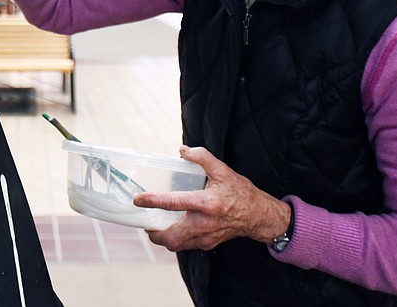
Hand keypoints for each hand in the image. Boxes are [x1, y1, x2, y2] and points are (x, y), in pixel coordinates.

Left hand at [135, 146, 291, 251]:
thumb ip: (202, 157)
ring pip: (177, 245)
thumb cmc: (240, 193)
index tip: (138, 199)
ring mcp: (206, 237)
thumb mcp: (223, 170)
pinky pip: (186, 245)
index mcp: (206, 203)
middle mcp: (204, 224)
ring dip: (163, 237)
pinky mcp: (208, 244)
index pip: (173, 203)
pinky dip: (176, 239)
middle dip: (154, 233)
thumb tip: (183, 150)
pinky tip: (174, 227)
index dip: (153, 201)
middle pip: (171, 237)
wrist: (258, 216)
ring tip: (156, 225)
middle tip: (145, 222)